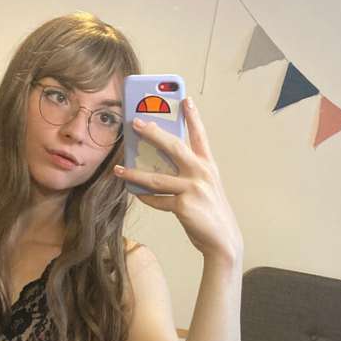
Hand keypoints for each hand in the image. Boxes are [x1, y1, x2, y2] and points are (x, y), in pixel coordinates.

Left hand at [114, 99, 243, 263]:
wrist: (223, 241)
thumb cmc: (211, 213)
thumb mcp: (206, 187)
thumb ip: (190, 174)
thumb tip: (161, 166)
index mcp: (208, 166)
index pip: (200, 136)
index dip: (193, 117)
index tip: (185, 99)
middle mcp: (202, 173)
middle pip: (173, 147)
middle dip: (153, 133)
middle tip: (136, 122)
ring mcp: (192, 189)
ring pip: (156, 178)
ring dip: (134, 174)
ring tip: (118, 169)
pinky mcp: (183, 206)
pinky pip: (157, 200)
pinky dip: (146, 198)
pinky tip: (136, 195)